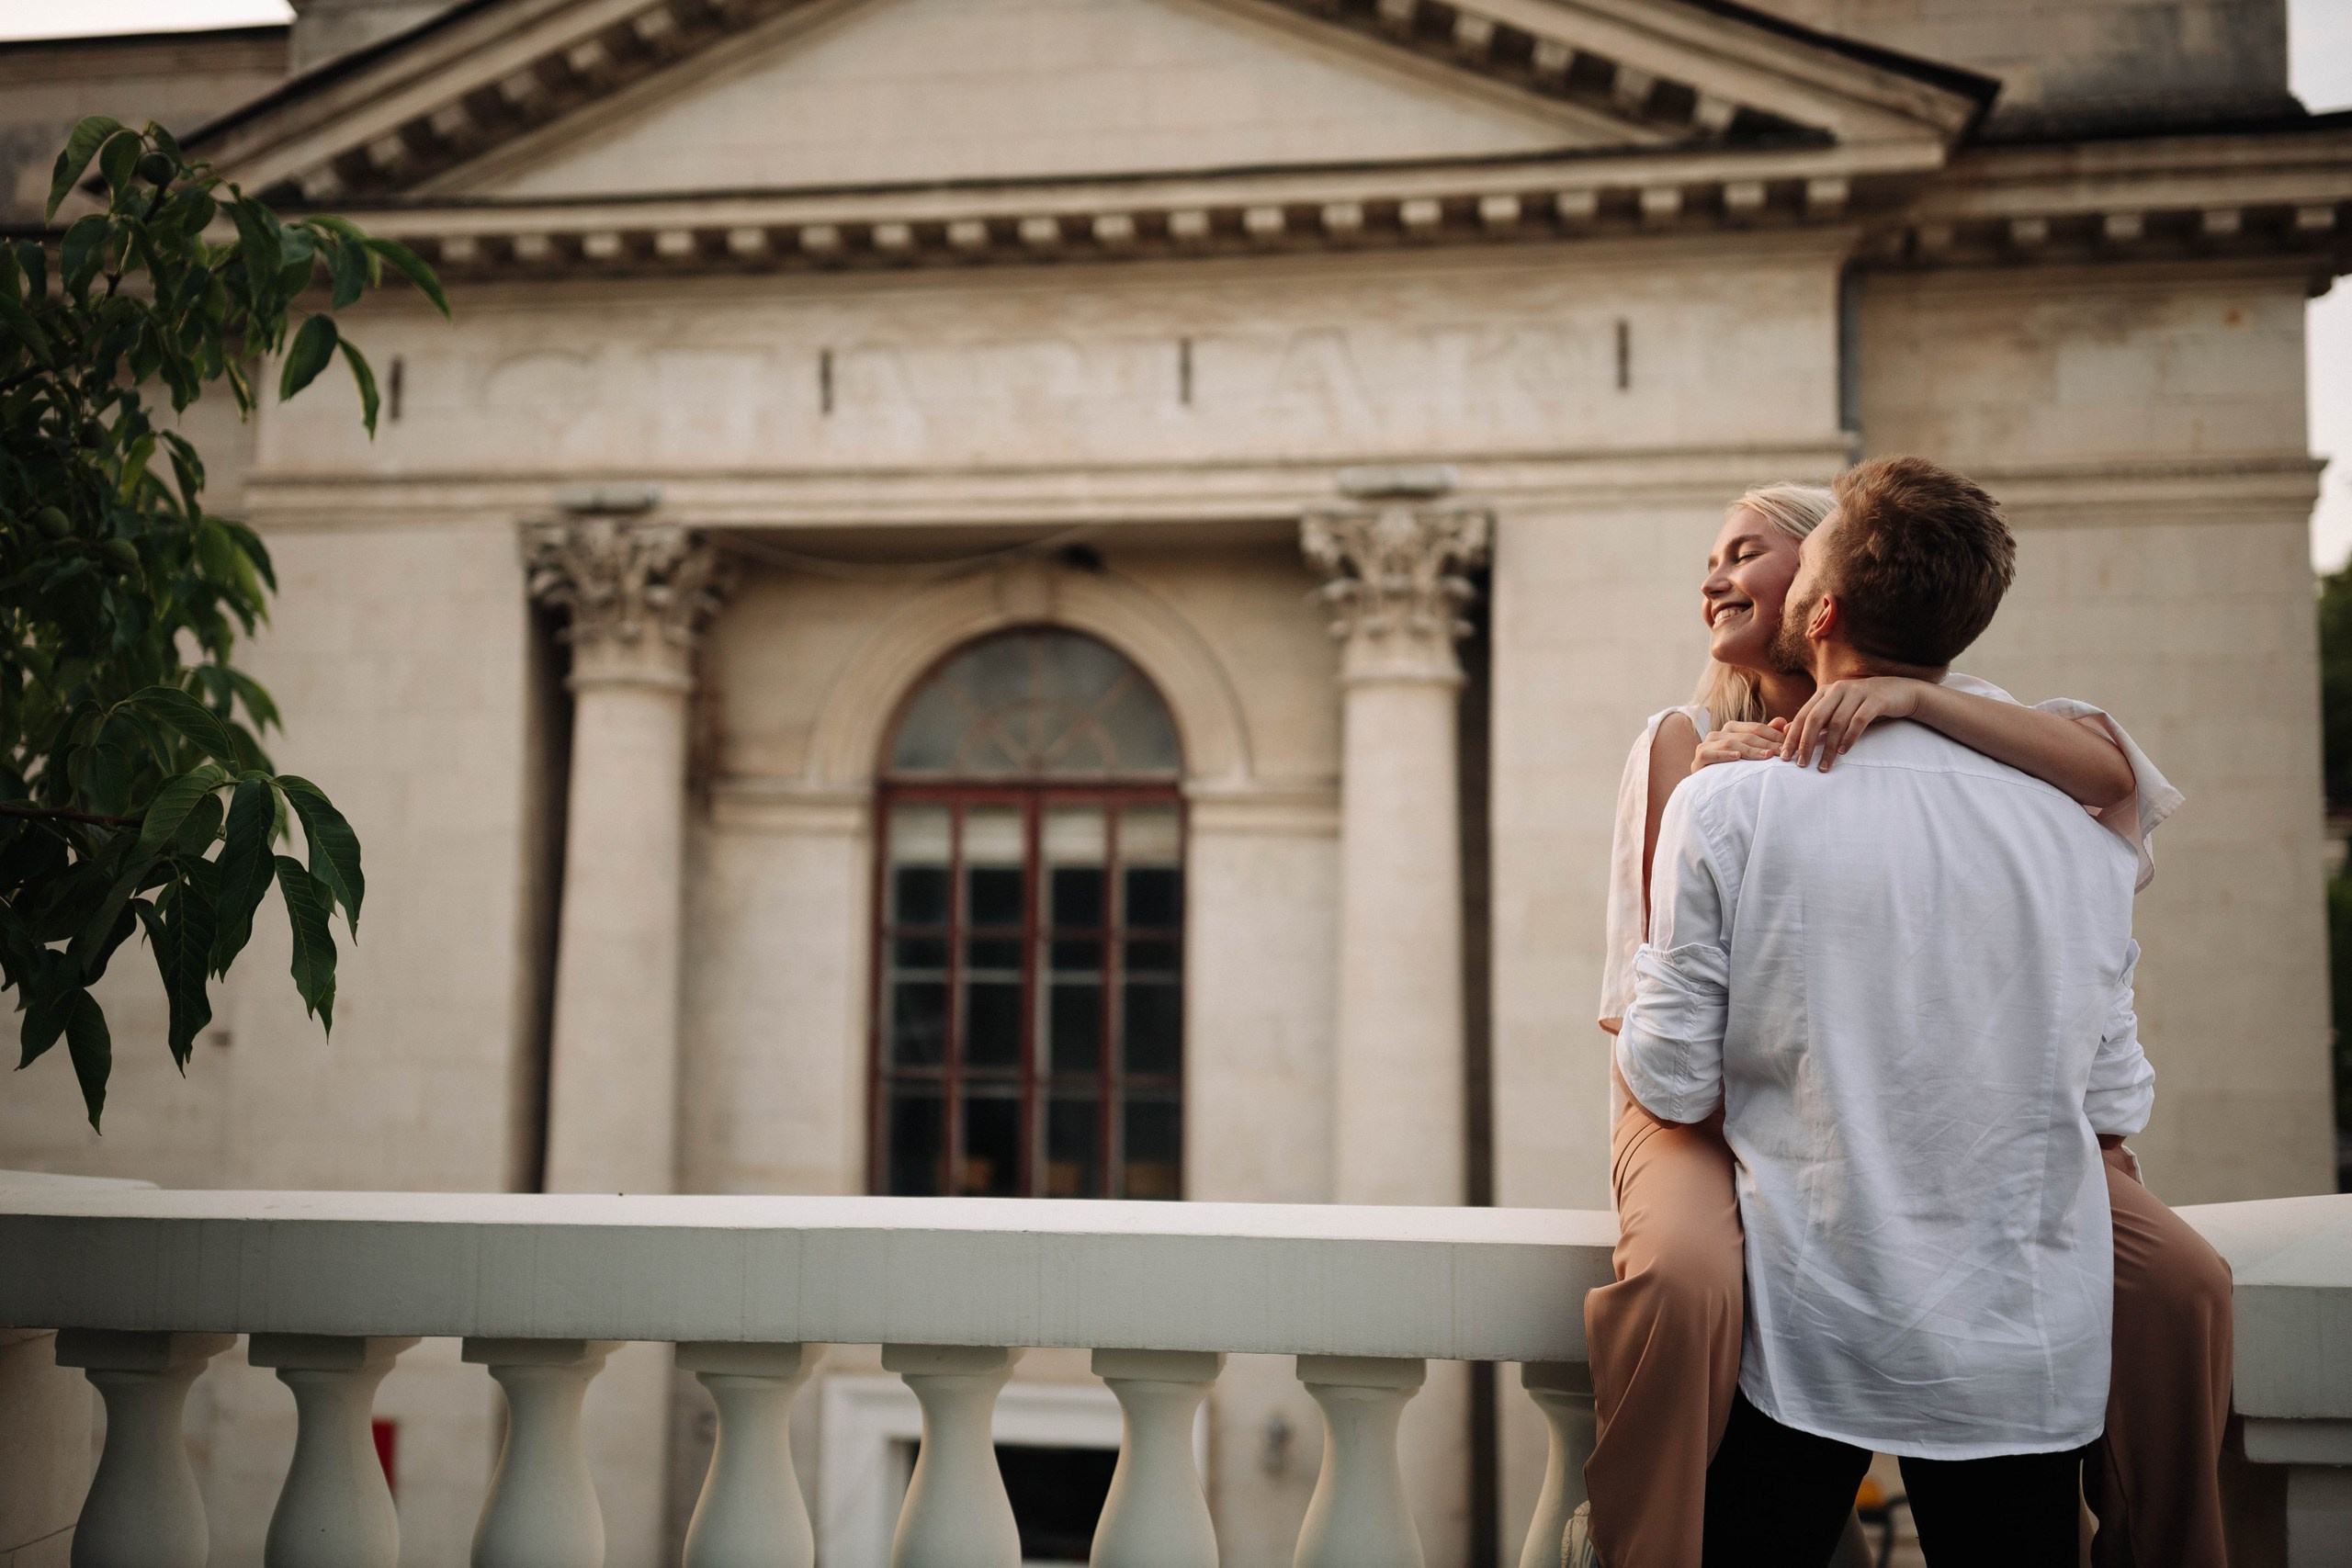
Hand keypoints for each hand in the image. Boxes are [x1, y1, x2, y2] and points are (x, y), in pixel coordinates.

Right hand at [1692, 719, 1785, 771]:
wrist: (1709, 788)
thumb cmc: (1733, 769)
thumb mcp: (1752, 752)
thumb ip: (1768, 737)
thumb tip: (1785, 722)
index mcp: (1732, 728)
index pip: (1757, 728)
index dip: (1774, 735)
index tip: (1790, 746)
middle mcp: (1719, 733)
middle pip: (1746, 735)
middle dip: (1766, 744)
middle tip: (1782, 753)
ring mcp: (1707, 744)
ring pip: (1731, 743)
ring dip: (1750, 750)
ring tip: (1766, 757)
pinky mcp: (1699, 757)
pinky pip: (1711, 753)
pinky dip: (1724, 755)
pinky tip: (1737, 757)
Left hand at [1781, 677, 1929, 769]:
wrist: (1900, 692)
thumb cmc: (1864, 705)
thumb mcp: (1839, 710)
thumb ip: (1817, 720)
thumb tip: (1787, 733)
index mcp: (1825, 691)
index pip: (1803, 715)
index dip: (1793, 737)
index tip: (1785, 757)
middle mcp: (1838, 689)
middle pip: (1815, 718)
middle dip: (1806, 743)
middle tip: (1801, 764)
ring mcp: (1857, 692)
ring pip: (1836, 722)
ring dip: (1828, 747)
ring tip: (1824, 766)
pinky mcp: (1875, 700)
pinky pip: (1859, 721)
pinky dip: (1849, 738)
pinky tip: (1844, 752)